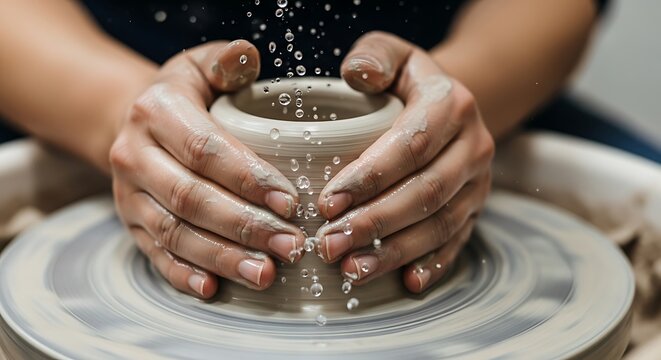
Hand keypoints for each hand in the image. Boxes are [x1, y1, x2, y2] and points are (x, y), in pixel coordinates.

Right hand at [110, 40, 305, 298]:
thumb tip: (249, 55)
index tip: (291, 202)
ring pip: (175, 233)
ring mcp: (128, 195)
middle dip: (245, 226)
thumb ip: (226, 61)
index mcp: (156, 112)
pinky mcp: (129, 225)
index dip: (248, 178)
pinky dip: (183, 275)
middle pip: (191, 198)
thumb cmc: (184, 95)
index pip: (205, 149)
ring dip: (222, 258)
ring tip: (266, 274)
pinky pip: (154, 255)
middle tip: (291, 246)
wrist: (130, 123)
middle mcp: (133, 155)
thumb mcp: (200, 65)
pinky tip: (214, 290)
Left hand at [315, 32, 493, 292]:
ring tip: (351, 269)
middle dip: (375, 223)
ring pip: (440, 223)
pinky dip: (432, 264)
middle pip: (426, 191)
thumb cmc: (406, 82)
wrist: (449, 107)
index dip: (369, 176)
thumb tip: (356, 76)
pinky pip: (457, 241)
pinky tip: (405, 283)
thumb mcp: (391, 54)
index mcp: (452, 104)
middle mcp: (473, 145)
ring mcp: (478, 182)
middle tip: (329, 244)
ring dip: (395, 251)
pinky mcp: (476, 209)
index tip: (327, 202)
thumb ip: (373, 57)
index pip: (410, 144)